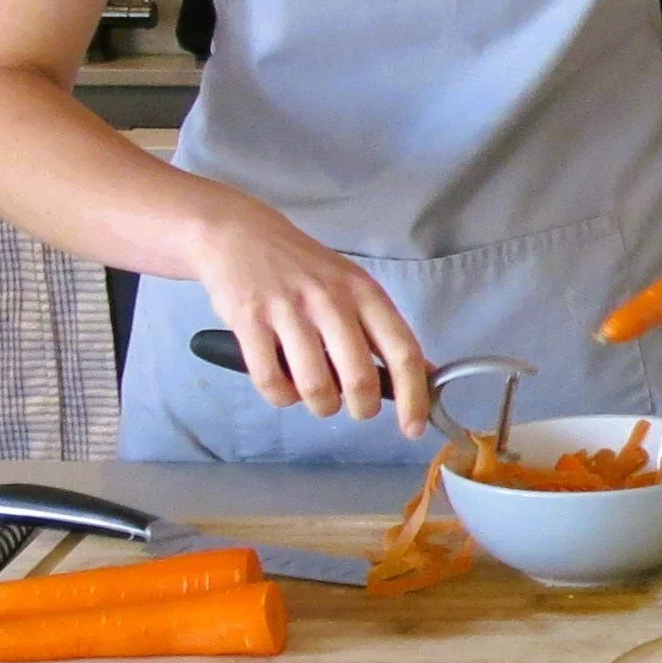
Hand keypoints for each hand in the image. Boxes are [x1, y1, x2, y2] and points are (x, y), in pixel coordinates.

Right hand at [184, 186, 433, 438]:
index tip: (412, 428)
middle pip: (360, 379)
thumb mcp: (352, 286)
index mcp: (363, 291)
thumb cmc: (304, 267)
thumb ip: (381, 330)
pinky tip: (284, 384)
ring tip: (318, 395)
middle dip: (362, 409)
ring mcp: (288, 311)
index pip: (402, 351)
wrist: (239, 234)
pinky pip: (272, 384)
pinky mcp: (249, 323)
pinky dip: (281, 397)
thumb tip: (422, 377)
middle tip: (356, 407)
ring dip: (321, 406)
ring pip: (316, 388)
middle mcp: (330, 300)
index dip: (413, 397)